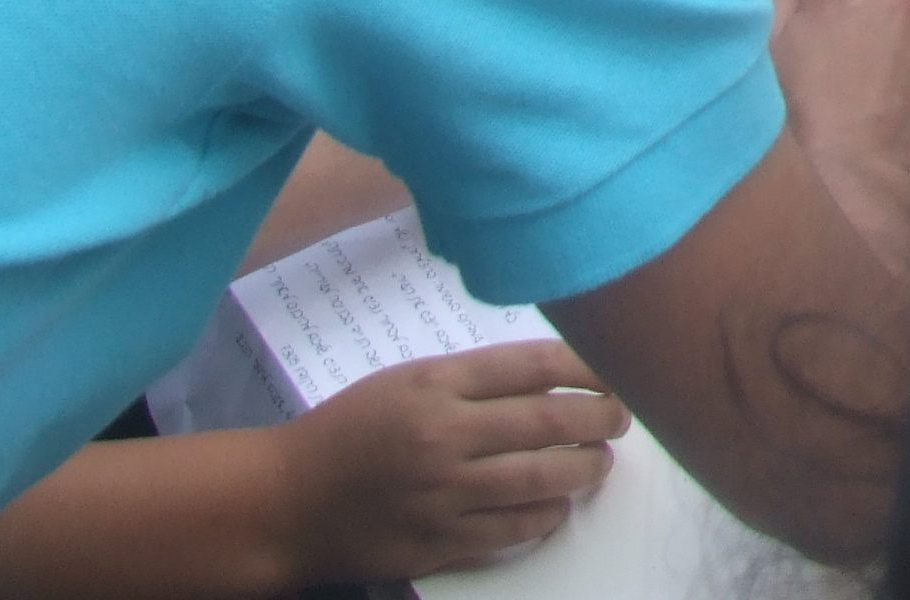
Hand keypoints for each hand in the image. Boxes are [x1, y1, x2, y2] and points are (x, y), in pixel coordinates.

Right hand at [270, 342, 627, 585]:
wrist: (287, 501)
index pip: (535, 366)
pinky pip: (513, 530)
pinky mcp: (438, 543)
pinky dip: (547, 516)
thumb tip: (553, 377)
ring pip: (541, 479)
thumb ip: (474, 379)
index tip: (612, 373)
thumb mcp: (406, 381)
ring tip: (598, 462)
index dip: (588, 368)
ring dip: (584, 469)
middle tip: (621, 418)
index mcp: (437, 384)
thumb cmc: (350, 429)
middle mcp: (444, 436)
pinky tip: (558, 505)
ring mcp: (443, 494)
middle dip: (600, 419)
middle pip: (549, 422)